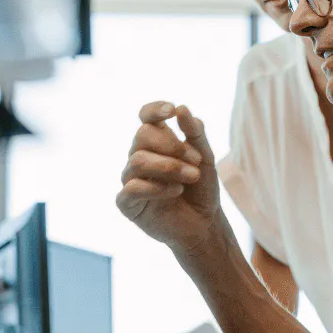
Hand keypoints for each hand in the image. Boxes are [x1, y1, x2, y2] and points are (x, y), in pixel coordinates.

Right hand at [116, 102, 220, 254]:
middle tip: (196, 161)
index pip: (145, 118)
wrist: (204, 224)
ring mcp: (131, 179)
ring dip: (169, 167)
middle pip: (142, 135)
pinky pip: (132, 188)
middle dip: (172, 146)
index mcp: (156, 143)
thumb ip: (196, 134)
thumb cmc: (201, 189)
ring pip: (137, 161)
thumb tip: (181, 108)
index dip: (154, 110)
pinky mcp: (127, 203)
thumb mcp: (205, 159)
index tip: (171, 111)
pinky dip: (157, 187)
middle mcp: (139, 157)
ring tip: (192, 177)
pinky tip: (176, 191)